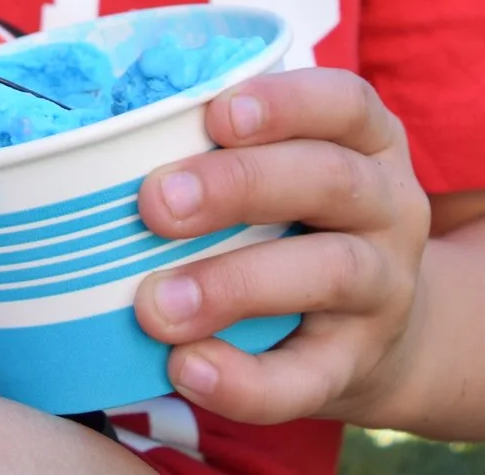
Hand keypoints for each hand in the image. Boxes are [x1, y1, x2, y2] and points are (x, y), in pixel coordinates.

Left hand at [131, 69, 431, 424]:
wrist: (370, 335)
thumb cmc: (293, 224)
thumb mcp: (282, 172)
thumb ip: (217, 149)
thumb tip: (96, 139)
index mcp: (366, 143)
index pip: (345, 103)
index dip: (285, 102)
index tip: (215, 113)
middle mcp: (388, 207)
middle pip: (330, 181)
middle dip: (238, 185)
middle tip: (155, 203)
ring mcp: (383, 288)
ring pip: (328, 273)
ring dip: (234, 285)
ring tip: (155, 306)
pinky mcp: (358, 364)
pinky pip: (309, 378)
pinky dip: (246, 382)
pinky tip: (185, 369)